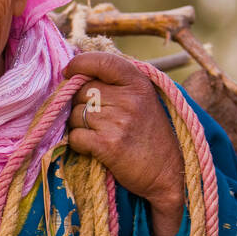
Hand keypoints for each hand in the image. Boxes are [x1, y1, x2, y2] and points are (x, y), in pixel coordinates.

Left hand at [62, 50, 184, 212]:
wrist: (167, 173)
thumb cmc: (150, 136)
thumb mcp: (142, 101)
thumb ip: (116, 85)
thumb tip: (77, 75)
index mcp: (138, 83)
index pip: (103, 62)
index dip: (80, 64)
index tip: (69, 71)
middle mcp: (129, 99)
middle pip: (82, 91)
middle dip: (80, 104)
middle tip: (96, 120)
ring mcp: (119, 121)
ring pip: (75, 114)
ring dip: (78, 126)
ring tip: (99, 135)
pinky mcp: (108, 144)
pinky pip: (75, 136)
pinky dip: (78, 143)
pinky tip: (93, 148)